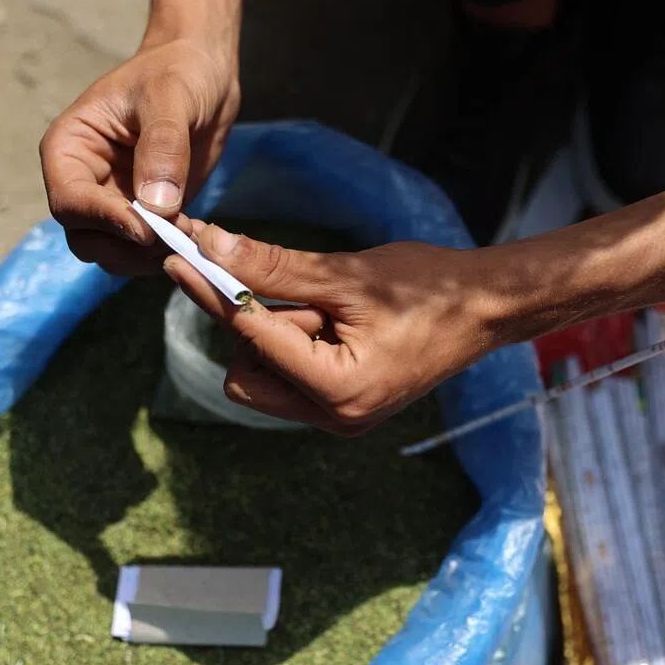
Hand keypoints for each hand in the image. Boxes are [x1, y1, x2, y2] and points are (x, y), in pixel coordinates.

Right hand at [39, 26, 239, 275]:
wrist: (204, 75)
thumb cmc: (177, 73)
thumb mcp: (169, 97)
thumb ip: (162, 147)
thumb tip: (156, 206)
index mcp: (69, 148)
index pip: (69, 202)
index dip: (104, 220)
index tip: (149, 229)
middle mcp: (84, 181)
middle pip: (86, 239)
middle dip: (128, 248)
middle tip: (176, 241)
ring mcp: (113, 202)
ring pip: (114, 254)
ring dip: (149, 258)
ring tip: (191, 236)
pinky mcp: (145, 216)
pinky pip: (146, 252)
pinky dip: (169, 253)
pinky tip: (198, 235)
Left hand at [164, 224, 503, 434]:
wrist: (485, 309)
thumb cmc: (428, 287)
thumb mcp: (347, 274)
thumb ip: (275, 267)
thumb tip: (212, 247)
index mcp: (341, 391)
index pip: (253, 339)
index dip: (214, 294)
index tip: (178, 258)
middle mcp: (336, 417)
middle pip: (246, 375)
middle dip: (253, 327)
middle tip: (293, 289)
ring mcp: (340, 417)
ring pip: (265, 376)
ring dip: (278, 333)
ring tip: (331, 304)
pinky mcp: (344, 405)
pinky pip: (291, 378)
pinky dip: (295, 343)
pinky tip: (331, 318)